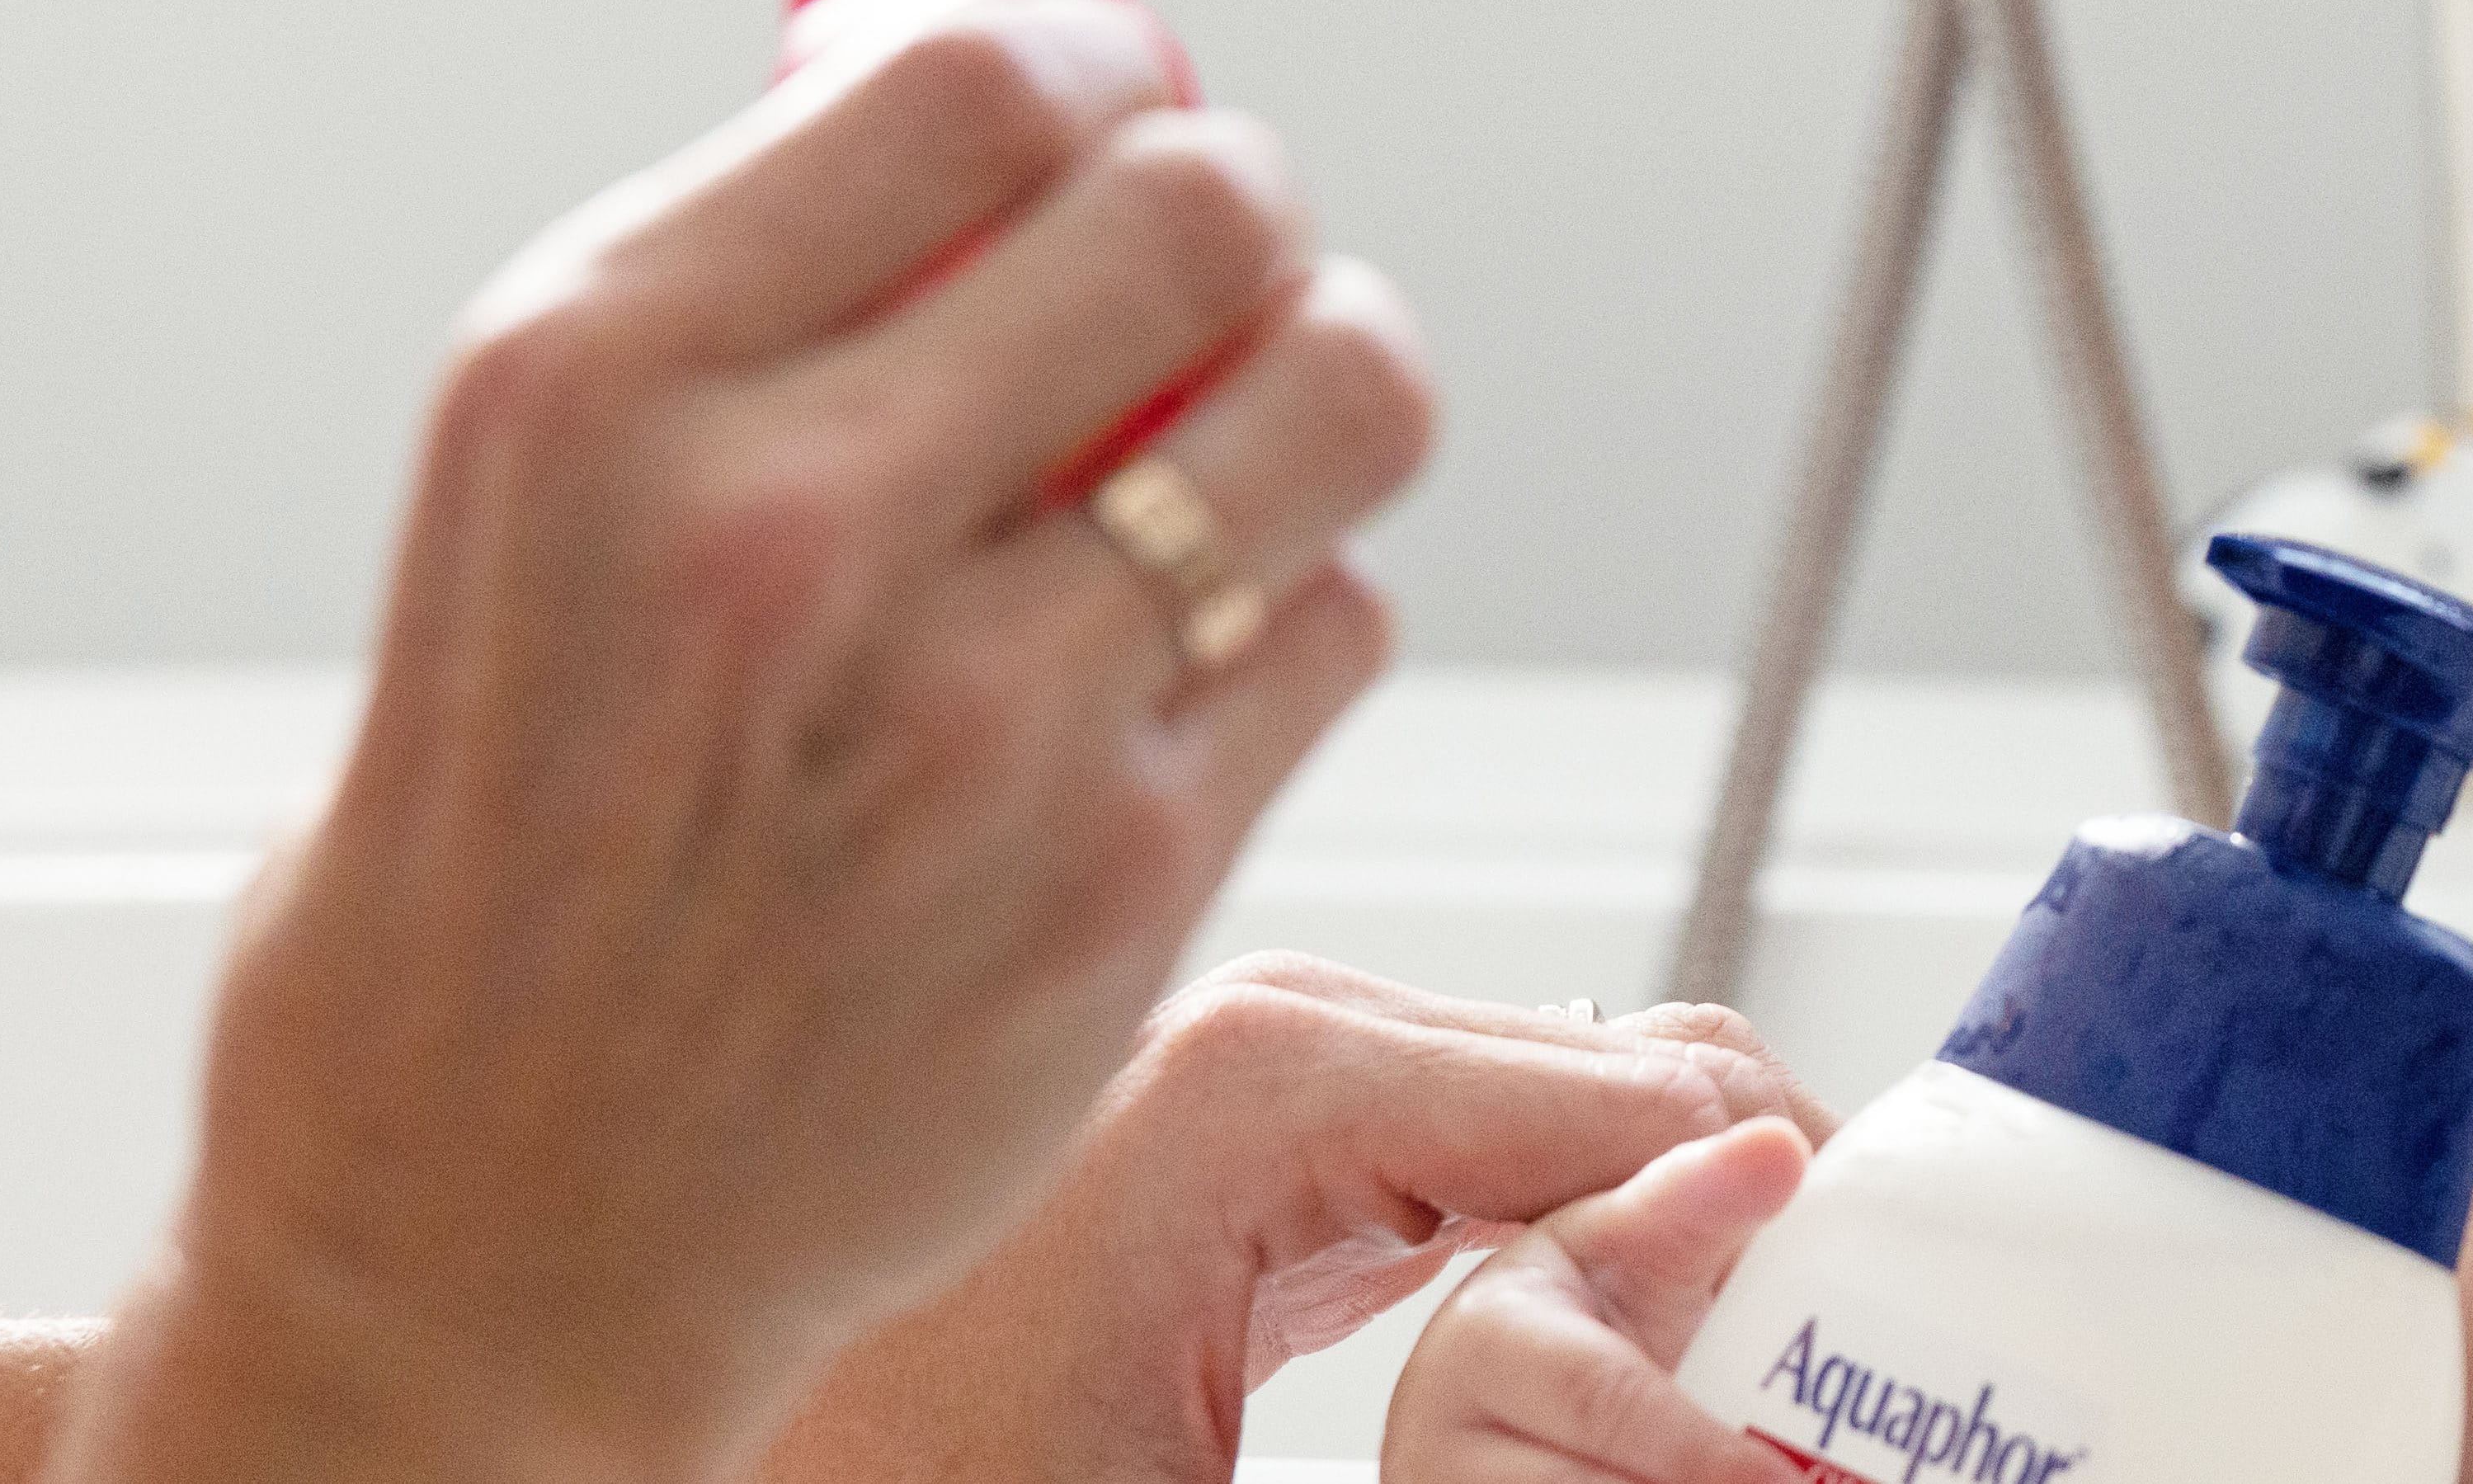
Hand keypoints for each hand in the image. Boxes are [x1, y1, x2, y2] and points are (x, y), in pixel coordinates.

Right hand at [49, 0, 1437, 1477]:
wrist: (478, 1228)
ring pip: (1336, 396)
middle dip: (1226, 216)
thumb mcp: (543, 497)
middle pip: (1199, 209)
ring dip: (1319, 387)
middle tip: (1197, 277)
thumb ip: (780, 282)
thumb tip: (1050, 82)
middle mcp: (783, 527)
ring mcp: (975, 711)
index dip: (1095, 68)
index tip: (1108, 102)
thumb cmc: (512, 840)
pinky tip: (1168, 664)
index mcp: (594, 384)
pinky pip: (1331, 620)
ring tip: (1243, 436)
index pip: (974, 78)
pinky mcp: (1124, 872)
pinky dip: (1286, 615)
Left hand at [765, 954, 1830, 1483]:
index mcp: (1271, 1091)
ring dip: (1656, 1240)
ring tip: (1682, 1387)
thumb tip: (1762, 1420)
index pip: (1678, 1109)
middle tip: (1797, 1406)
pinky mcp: (1215, 1134)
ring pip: (1568, 1110)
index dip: (1807, 1251)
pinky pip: (1465, 1145)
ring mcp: (1235, 1068)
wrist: (611, 1408)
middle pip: (1643, 1086)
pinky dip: (1551, 1238)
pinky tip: (1556, 1356)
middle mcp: (1261, 1029)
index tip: (1861, 1387)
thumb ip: (1525, 1447)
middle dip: (1751, 1237)